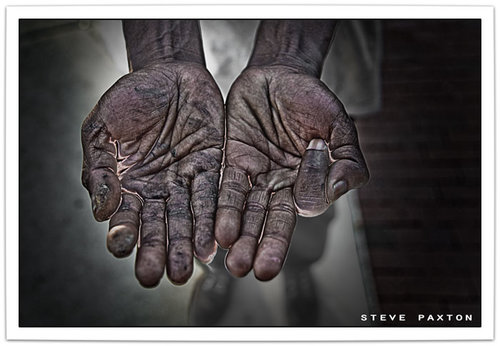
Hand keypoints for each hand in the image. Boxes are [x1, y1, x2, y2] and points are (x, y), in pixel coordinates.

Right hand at [81, 21, 223, 286]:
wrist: (167, 71)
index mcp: (129, 183)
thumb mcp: (102, 127)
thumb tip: (101, 212)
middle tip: (162, 277)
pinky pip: (213, 194)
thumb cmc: (129, 98)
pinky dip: (213, 217)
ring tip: (189, 269)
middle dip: (160, 250)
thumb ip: (99, 168)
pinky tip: (214, 241)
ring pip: (188, 217)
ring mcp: (186, 179)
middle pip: (160, 225)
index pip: (127, 216)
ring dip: (189, 243)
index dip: (125, 233)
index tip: (123, 247)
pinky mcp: (212, 165)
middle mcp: (159, 188)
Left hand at [215, 62, 367, 280]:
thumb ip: (347, 158)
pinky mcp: (233, 161)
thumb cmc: (313, 100)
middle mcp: (281, 185)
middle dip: (264, 246)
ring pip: (248, 211)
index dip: (300, 207)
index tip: (304, 178)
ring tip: (234, 263)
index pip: (305, 205)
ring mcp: (256, 175)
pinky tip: (218, 232)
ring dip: (240, 237)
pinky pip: (228, 188)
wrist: (279, 74)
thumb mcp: (339, 125)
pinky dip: (223, 208)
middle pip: (273, 221)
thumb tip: (339, 190)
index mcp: (309, 182)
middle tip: (256, 272)